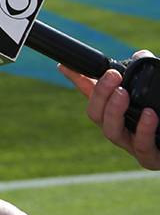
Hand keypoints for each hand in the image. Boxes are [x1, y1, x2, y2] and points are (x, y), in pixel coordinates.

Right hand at [58, 50, 159, 169]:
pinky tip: (149, 114)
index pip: (89, 94)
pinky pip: (142, 146)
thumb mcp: (148, 96)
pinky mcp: (150, 158)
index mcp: (113, 113)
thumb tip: (137, 55)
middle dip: (101, 93)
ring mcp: (131, 146)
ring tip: (123, 93)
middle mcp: (117, 129)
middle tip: (113, 75)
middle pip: (95, 114)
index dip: (76, 79)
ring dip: (114, 110)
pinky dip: (143, 129)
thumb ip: (142, 76)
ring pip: (111, 132)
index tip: (64, 64)